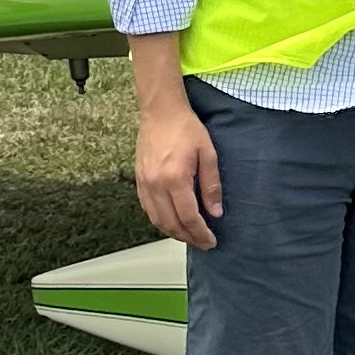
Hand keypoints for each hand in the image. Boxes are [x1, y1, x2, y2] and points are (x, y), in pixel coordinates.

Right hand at [135, 96, 221, 250]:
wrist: (161, 111)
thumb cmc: (185, 128)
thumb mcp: (208, 154)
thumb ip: (211, 185)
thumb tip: (215, 212)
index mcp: (175, 179)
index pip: (189, 217)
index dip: (201, 233)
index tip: (211, 240)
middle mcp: (156, 185)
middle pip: (172, 224)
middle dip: (189, 238)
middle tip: (202, 243)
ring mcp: (145, 183)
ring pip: (157, 220)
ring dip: (173, 232)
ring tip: (189, 236)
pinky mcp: (139, 180)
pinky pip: (148, 209)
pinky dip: (160, 221)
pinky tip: (171, 222)